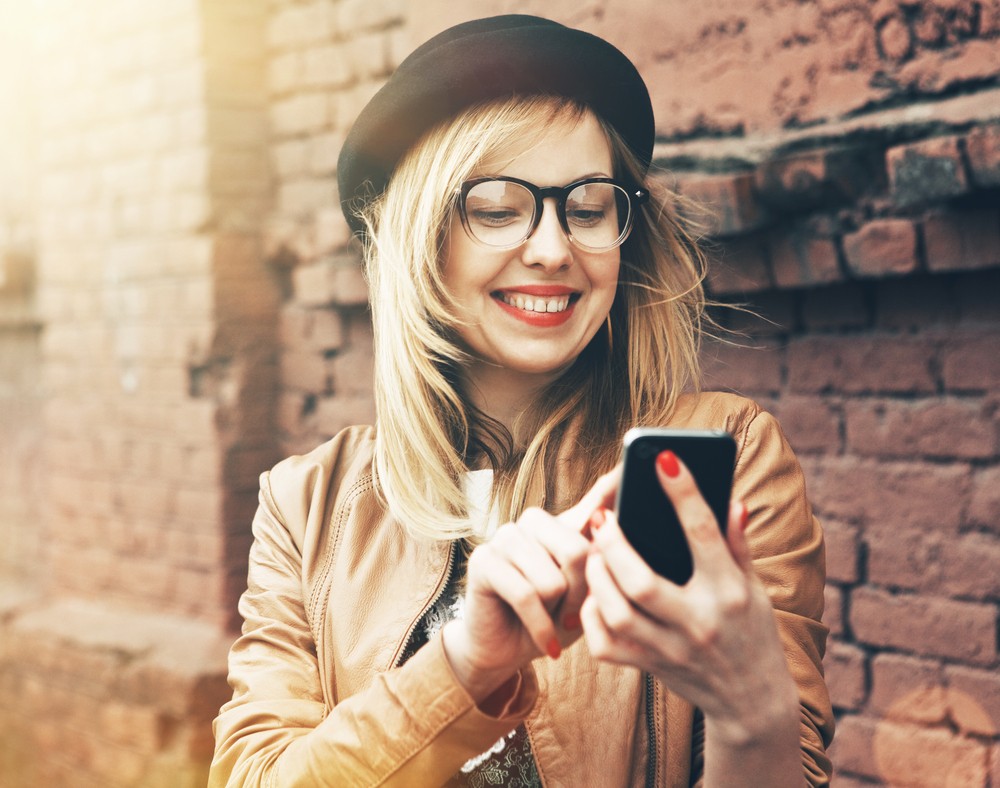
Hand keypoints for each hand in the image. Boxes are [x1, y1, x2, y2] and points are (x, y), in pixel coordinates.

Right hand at [442, 470, 617, 703]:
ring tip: (553, 623)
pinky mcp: (483, 561)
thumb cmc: (553, 621)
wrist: (507, 653)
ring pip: (551, 579)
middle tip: (572, 616)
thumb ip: (599, 562)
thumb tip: (612, 524)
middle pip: (577, 551)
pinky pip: (526, 595)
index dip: (614, 483)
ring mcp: (504, 537)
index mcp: (562, 525)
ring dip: (556, 614)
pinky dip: (540, 627)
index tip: (633, 458)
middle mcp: (532, 522)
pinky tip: (544, 642)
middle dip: (579, 596)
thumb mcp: (586, 595)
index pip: (595, 497)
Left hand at [581, 453, 798, 747]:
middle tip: (603, 517)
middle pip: (640, 581)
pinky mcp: (649, 668)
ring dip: (597, 576)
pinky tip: (595, 592)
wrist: (752, 702)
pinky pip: (605, 645)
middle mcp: (697, 623)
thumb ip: (737, 545)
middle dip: (614, 544)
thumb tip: (731, 500)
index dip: (684, 493)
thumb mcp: (754, 587)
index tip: (665, 459)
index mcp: (729, 593)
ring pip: (616, 612)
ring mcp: (670, 650)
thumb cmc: (753, 632)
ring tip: (594, 552)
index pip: (703, 534)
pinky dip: (591, 616)